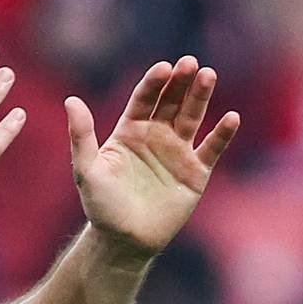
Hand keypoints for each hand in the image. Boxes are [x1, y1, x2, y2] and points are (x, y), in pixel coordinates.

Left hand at [66, 56, 239, 261]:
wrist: (124, 240)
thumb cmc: (101, 206)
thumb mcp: (87, 170)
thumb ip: (81, 136)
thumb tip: (70, 100)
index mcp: (130, 130)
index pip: (144, 99)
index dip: (154, 82)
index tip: (164, 68)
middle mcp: (156, 135)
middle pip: (171, 102)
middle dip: (181, 82)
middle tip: (191, 63)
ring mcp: (177, 152)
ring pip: (193, 117)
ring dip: (201, 97)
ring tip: (209, 76)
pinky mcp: (196, 172)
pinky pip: (212, 149)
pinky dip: (222, 134)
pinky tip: (231, 117)